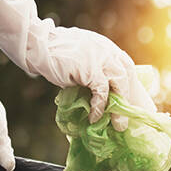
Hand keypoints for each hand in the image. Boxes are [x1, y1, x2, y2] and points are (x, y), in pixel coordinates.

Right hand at [0, 0, 155, 129]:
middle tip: (130, 118)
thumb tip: (98, 96)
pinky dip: (100, 106)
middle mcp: (107, 50)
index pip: (126, 66)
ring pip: (119, 83)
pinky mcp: (90, 68)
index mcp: (106, 47)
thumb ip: (92, 72)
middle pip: (128, 75)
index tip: (133, 102)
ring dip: (119, 106)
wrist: (36, 45)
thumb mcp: (80, 61)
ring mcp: (100, 57)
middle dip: (131, 98)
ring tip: (117, 125)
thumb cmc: (54, 55)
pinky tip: (94, 117)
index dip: (131, 85)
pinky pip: (101, 91)